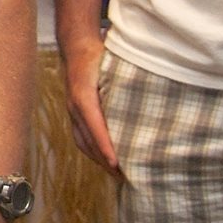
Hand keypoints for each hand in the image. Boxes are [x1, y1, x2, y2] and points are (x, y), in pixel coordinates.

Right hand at [61, 36, 120, 177]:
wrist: (77, 47)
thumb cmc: (99, 55)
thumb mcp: (114, 66)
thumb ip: (127, 84)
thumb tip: (150, 100)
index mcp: (83, 95)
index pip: (95, 125)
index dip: (105, 145)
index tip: (117, 163)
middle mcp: (75, 106)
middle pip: (87, 140)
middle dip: (104, 159)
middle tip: (125, 176)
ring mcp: (72, 111)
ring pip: (82, 142)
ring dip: (99, 159)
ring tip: (118, 174)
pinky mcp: (73, 113)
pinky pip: (80, 137)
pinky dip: (93, 151)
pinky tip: (107, 159)